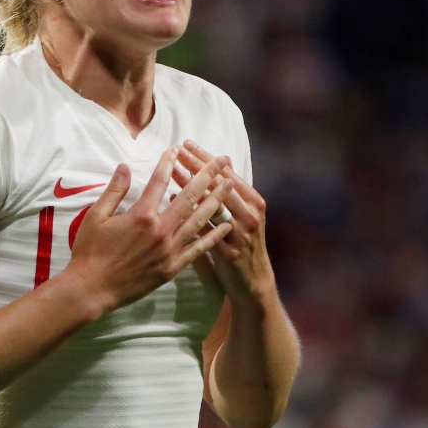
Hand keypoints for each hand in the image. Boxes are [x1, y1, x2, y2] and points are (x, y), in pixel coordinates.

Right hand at [66, 146, 234, 313]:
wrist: (92, 288)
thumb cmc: (90, 251)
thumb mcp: (96, 216)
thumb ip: (114, 190)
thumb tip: (125, 166)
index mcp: (141, 214)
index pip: (159, 180)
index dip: (169, 162)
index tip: (177, 149)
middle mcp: (160, 229)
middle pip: (189, 196)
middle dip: (208, 175)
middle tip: (222, 160)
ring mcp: (169, 249)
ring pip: (199, 220)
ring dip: (217, 200)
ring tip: (230, 185)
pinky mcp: (172, 267)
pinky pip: (198, 249)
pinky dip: (214, 237)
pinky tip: (226, 226)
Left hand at [174, 141, 274, 303]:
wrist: (253, 283)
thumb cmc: (243, 245)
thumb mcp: (244, 216)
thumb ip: (230, 193)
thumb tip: (218, 164)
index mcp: (254, 203)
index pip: (229, 173)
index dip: (207, 158)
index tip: (188, 144)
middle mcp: (250, 215)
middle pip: (221, 184)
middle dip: (199, 166)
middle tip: (178, 150)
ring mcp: (240, 235)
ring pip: (213, 206)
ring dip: (192, 187)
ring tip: (173, 171)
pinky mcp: (229, 254)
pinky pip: (206, 232)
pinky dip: (190, 217)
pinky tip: (173, 204)